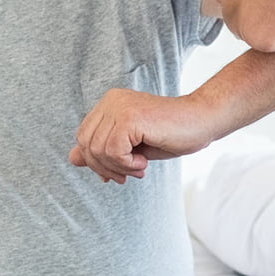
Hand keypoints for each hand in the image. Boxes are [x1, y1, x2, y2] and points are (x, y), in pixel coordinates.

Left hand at [69, 88, 218, 183]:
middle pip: (86, 144)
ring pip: (98, 150)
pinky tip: (143, 162)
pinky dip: (126, 164)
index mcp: (109, 104)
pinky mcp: (129, 117)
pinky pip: (113, 151)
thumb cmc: (171, 134)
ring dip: (119, 167)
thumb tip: (72, 158)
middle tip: (129, 174)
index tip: (117, 173)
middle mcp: (111, 101)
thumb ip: (102, 150)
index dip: (96, 161)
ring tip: (139, 167)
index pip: (83, 137)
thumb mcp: (131, 147)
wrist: (202, 122)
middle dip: (104, 167)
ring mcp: (119, 107)